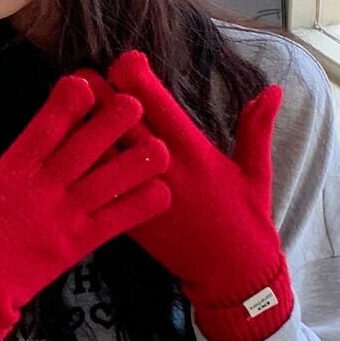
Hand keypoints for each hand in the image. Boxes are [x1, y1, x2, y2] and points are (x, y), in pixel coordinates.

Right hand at [0, 73, 171, 340]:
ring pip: (107, 182)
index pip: (44, 128)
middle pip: (84, 148)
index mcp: (11, 171)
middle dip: (111, 123)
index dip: (67, 103)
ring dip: (135, 163)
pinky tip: (162, 194)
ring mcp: (63, 217)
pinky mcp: (77, 244)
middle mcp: (43, 188)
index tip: (86, 83)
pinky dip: (139, 208)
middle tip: (135, 103)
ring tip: (162, 146)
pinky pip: (114, 222)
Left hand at [75, 51, 292, 340]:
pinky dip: (79, 165)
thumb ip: (257, 129)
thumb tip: (274, 89)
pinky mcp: (125, 218)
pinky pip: (94, 186)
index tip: (124, 63)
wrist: (231, 277)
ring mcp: (139, 193)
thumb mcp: (257, 173)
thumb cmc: (246, 220)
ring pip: (97, 149)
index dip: (131, 72)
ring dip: (81, 125)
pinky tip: (65, 150)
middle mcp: (162, 167)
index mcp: (193, 149)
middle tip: (84, 78)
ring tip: (69, 107)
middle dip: (96, 91)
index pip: (153, 100)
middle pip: (116, 118)